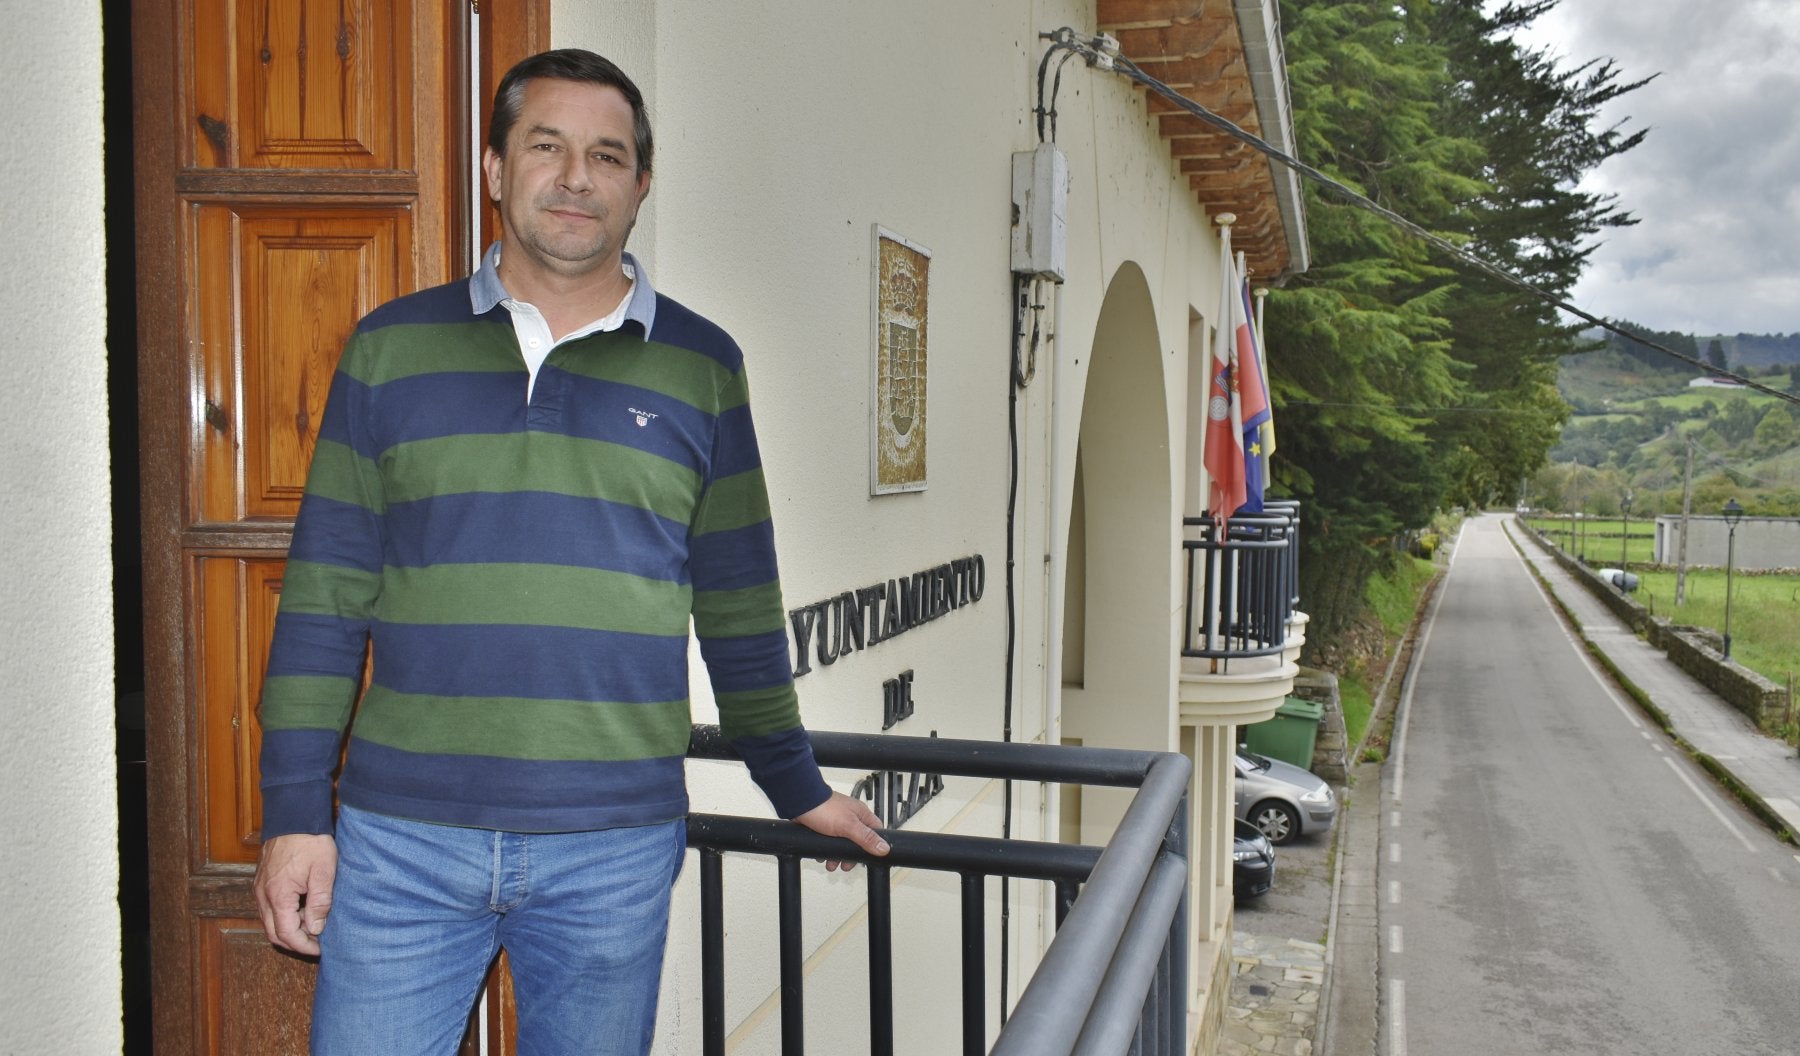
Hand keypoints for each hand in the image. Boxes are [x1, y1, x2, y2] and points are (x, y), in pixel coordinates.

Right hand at [254, 833, 337, 954]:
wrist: (294, 815)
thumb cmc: (311, 841)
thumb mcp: (324, 872)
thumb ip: (320, 903)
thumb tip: (315, 929)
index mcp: (278, 895)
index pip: (286, 934)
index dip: (303, 946)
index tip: (320, 949)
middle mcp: (263, 895)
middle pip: (273, 933)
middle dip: (294, 942)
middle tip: (316, 943)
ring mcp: (259, 888)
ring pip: (270, 921)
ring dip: (289, 928)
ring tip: (313, 923)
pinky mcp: (261, 882)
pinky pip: (268, 908)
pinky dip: (283, 915)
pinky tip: (303, 908)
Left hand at [792, 792, 889, 871]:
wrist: (799, 803)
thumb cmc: (824, 809)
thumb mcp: (848, 826)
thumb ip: (866, 838)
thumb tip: (884, 849)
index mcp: (861, 814)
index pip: (875, 831)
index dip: (873, 845)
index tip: (867, 857)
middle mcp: (851, 817)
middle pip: (858, 841)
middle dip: (851, 856)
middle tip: (845, 866)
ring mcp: (837, 822)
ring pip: (842, 843)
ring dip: (837, 856)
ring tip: (830, 864)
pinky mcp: (824, 826)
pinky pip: (830, 842)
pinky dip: (826, 851)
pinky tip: (822, 857)